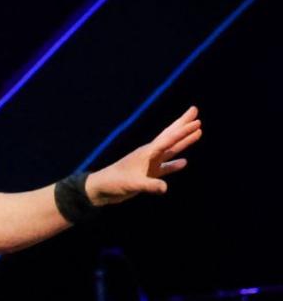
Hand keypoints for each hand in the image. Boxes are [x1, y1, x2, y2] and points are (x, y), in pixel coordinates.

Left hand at [86, 106, 200, 204]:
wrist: (101, 190)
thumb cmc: (114, 183)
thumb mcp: (133, 184)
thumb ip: (149, 185)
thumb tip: (165, 188)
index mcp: (147, 153)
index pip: (169, 139)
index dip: (183, 130)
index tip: (197, 120)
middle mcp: (150, 155)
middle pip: (170, 136)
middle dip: (183, 124)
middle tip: (195, 111)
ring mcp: (149, 164)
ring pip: (171, 150)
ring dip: (184, 142)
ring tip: (198, 132)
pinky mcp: (148, 174)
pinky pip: (165, 167)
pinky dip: (174, 164)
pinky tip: (184, 162)